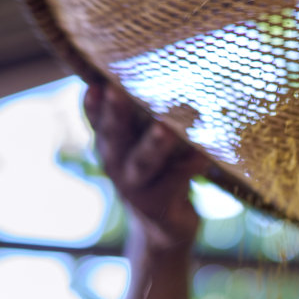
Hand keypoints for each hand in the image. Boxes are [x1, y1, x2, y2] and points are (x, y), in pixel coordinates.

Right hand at [85, 81, 208, 253]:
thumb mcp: (144, 143)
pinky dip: (192, 164)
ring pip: (143, 162)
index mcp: (110, 144)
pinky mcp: (159, 205)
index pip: (96, 118)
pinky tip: (206, 152)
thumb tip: (166, 69)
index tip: (96, 83)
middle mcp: (116, 164)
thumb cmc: (158, 171)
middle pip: (114, 136)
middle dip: (115, 113)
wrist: (164, 229)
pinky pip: (177, 180)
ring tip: (165, 127)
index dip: (93, 103)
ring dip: (154, 143)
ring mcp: (136, 187)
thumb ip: (145, 115)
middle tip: (116, 89)